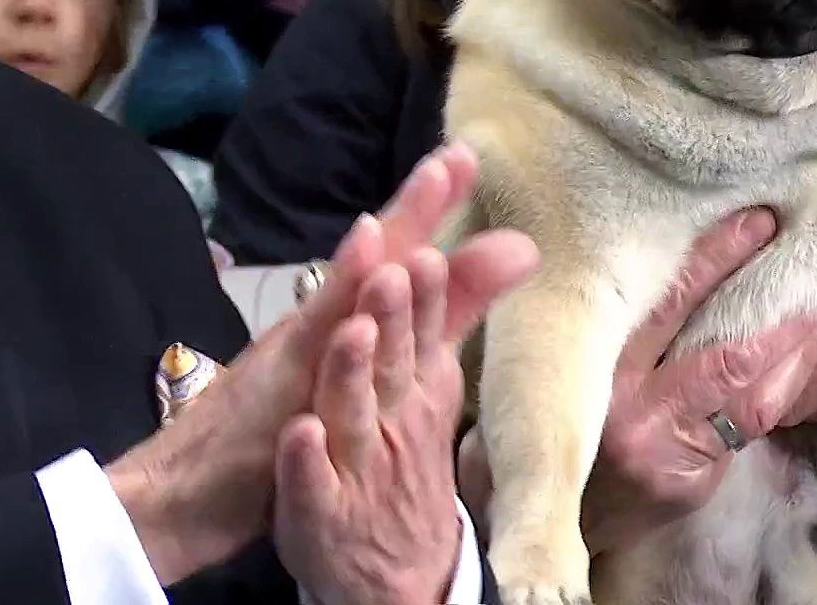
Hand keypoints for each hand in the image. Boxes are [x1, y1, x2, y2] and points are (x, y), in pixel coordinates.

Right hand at [107, 143, 524, 585]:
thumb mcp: (362, 380)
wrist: (182, 495)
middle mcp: (320, 323)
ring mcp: (293, 350)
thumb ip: (431, 326)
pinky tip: (359, 273)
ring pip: (344, 290)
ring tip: (430, 184)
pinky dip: (334, 307)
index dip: (433, 210)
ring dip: (382, 241)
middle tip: (458, 155)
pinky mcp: (271, 389)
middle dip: (419, 206)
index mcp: (343, 322)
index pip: (396, 259)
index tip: (468, 155)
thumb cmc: (274, 433)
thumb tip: (498, 274)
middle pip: (375, 257)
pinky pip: (306, 346)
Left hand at [274, 227, 538, 603]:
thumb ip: (451, 314)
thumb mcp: (432, 383)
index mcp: (415, 385)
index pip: (425, 326)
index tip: (427, 249)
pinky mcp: (321, 510)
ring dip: (352, 373)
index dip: (426, 288)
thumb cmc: (403, 456)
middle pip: (392, 361)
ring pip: (354, 415)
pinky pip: (311, 484)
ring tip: (351, 330)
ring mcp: (357, 465)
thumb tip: (518, 247)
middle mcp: (392, 419)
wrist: (399, 570)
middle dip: (394, 317)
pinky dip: (305, 460)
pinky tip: (299, 432)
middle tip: (395, 273)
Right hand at [582, 209, 816, 553]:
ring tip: (815, 313)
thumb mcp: (572, 360)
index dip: (717, 257)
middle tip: (809, 265)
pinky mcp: (687, 483)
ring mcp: (662, 453)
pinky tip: (799, 360)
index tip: (755, 220)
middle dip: (772, 309)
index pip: (668, 302)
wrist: (544, 512)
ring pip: (746, 392)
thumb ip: (621, 323)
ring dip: (788, 350)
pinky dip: (779, 388)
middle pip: (723, 351)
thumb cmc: (558, 417)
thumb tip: (678, 257)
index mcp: (595, 365)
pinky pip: (746, 427)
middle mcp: (627, 410)